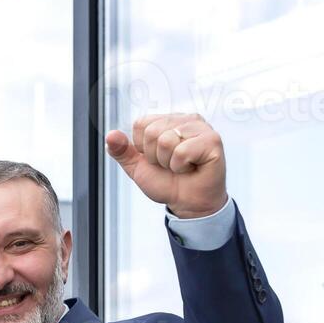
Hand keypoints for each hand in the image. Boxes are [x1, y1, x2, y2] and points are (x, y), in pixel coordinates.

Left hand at [105, 113, 226, 218]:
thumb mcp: (137, 167)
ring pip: (166, 140)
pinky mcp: (213, 140)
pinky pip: (182, 151)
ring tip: (181, 166)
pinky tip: (191, 168)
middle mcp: (185, 119)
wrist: (187, 203)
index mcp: (167, 121)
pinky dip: (181, 167)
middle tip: (170, 164)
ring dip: (168, 162)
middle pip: (152, 131)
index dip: (142, 148)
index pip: (141, 124)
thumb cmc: (166, 182)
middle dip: (155, 156)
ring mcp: (201, 127)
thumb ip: (122, 151)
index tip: (156, 158)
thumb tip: (110, 135)